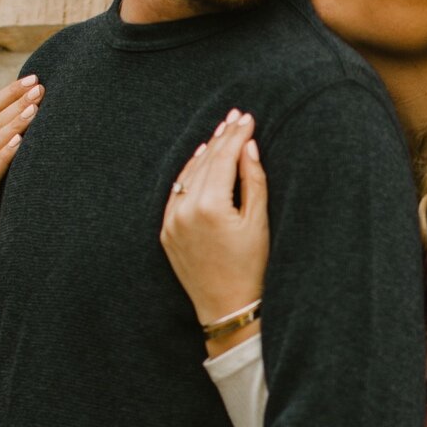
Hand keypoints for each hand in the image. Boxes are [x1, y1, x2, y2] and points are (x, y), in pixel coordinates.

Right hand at [0, 74, 42, 296]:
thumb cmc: (10, 206)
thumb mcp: (16, 171)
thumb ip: (24, 147)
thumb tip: (56, 120)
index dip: (11, 92)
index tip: (36, 77)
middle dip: (18, 103)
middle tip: (41, 88)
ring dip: (13, 125)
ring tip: (34, 110)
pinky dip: (4, 156)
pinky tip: (19, 143)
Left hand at [161, 110, 268, 344]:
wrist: (228, 308)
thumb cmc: (252, 268)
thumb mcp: (259, 222)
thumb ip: (253, 180)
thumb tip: (248, 146)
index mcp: (210, 207)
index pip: (224, 159)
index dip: (236, 136)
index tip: (247, 118)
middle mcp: (185, 211)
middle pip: (205, 163)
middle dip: (222, 139)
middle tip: (236, 117)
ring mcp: (172, 221)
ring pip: (188, 175)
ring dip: (205, 153)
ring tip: (221, 133)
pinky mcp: (166, 231)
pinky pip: (177, 193)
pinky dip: (189, 175)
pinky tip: (200, 160)